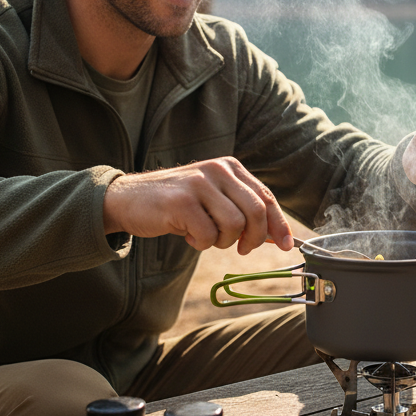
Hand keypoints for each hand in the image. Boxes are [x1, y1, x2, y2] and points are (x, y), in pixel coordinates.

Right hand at [102, 158, 292, 254]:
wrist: (127, 199)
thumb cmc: (176, 204)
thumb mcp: (213, 199)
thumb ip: (243, 211)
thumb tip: (278, 237)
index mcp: (230, 167)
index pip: (266, 196)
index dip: (279, 224)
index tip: (288, 245)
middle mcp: (217, 170)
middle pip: (256, 212)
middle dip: (254, 238)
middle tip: (241, 248)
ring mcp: (199, 184)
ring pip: (234, 225)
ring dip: (222, 241)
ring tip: (204, 235)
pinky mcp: (181, 201)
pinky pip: (207, 235)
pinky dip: (200, 243)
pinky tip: (186, 234)